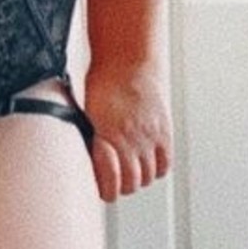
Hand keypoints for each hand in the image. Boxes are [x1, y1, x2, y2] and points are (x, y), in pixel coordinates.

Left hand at [83, 60, 171, 203]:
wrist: (128, 60)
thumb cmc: (103, 82)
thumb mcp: (86, 113)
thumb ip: (89, 140)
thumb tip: (83, 160)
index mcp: (108, 138)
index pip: (111, 187)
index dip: (105, 188)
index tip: (98, 183)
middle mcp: (131, 141)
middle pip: (131, 185)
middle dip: (120, 184)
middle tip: (113, 176)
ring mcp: (150, 138)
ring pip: (149, 177)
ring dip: (138, 176)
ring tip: (128, 166)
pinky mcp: (164, 132)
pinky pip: (165, 164)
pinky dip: (156, 168)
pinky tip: (146, 160)